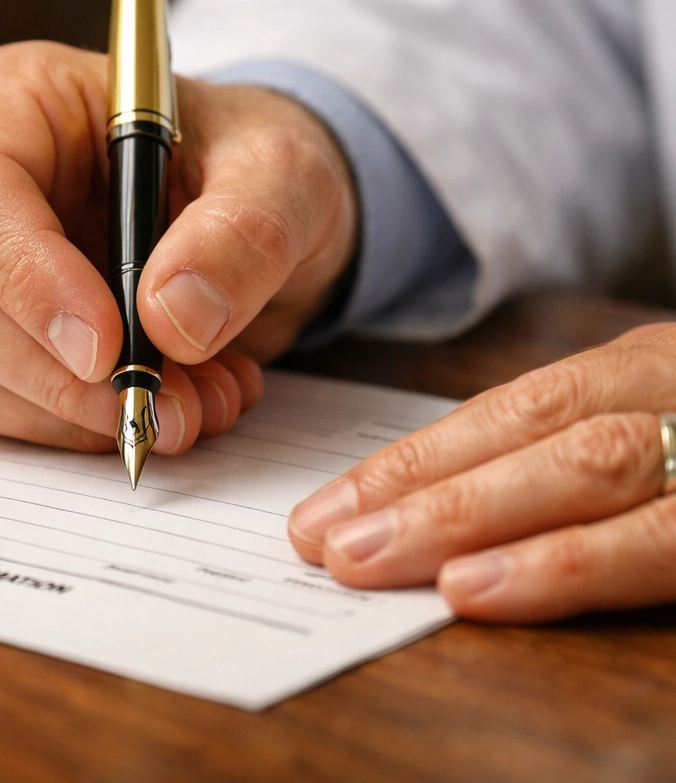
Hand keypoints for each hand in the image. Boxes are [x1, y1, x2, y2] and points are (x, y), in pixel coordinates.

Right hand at [0, 41, 357, 454]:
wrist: (249, 212)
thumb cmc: (247, 163)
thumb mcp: (282, 175)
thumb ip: (242, 233)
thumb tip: (171, 319)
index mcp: (18, 100)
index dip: (30, 279)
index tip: (108, 349)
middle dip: (72, 377)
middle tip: (180, 407)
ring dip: (82, 413)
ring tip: (195, 405)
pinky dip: (78, 426)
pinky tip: (162, 405)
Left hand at [288, 323, 675, 621]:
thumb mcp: (657, 422)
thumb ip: (572, 454)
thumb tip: (441, 506)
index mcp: (640, 372)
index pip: (508, 411)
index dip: (412, 460)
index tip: (326, 506)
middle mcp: (669, 393)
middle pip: (529, 432)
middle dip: (417, 489)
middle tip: (320, 541)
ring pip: (582, 468)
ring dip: (462, 518)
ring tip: (367, 561)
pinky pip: (661, 541)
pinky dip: (566, 566)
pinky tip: (478, 588)